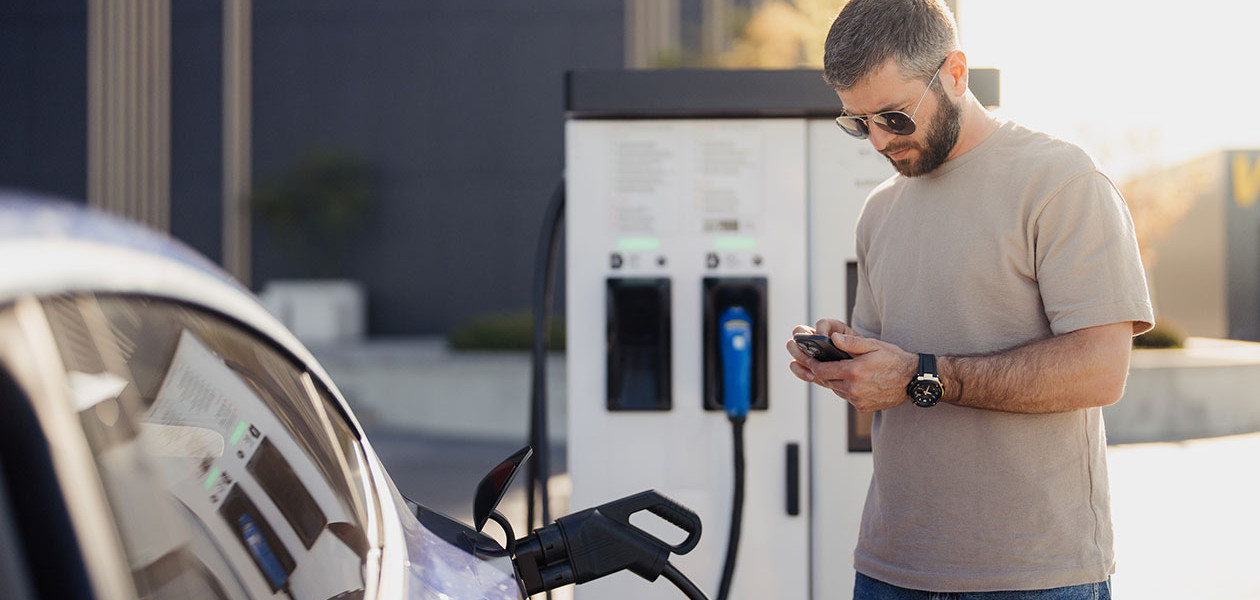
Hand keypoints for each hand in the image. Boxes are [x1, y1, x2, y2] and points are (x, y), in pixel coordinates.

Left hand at [786, 321, 916, 412]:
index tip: (809, 358)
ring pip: (836, 390)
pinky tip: (853, 381)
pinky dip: (846, 389)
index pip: (822, 370)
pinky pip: (847, 398)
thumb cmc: (893, 359)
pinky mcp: (862, 407)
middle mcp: (853, 389)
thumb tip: (832, 338)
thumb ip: (851, 342)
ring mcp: (858, 400)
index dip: (813, 364)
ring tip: (838, 370)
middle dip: (821, 371)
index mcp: (853, 372)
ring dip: (834, 381)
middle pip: (826, 381)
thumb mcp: (873, 345)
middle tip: (818, 363)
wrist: (912, 380)